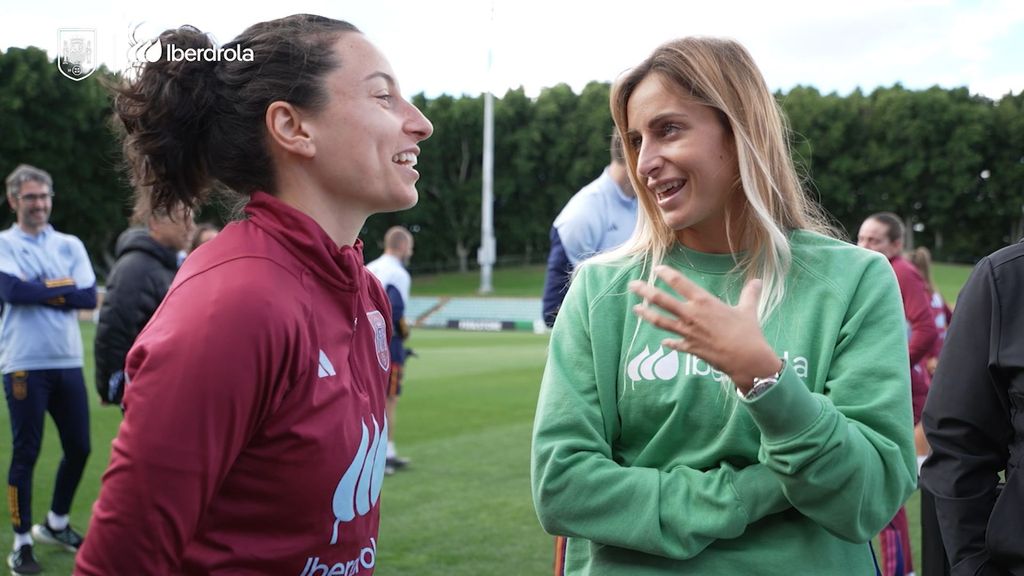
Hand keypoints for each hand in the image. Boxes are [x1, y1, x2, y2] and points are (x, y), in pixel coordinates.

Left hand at [628, 265, 780, 391]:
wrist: (746, 359)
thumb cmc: (748, 333)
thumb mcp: (748, 310)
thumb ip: (750, 294)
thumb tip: (758, 281)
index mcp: (704, 302)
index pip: (680, 282)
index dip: (666, 274)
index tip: (657, 269)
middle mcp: (691, 315)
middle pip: (662, 300)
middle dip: (645, 291)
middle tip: (632, 285)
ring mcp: (688, 332)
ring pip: (660, 321)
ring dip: (647, 315)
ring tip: (636, 309)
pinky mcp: (689, 348)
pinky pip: (674, 343)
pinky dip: (668, 342)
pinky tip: (663, 342)